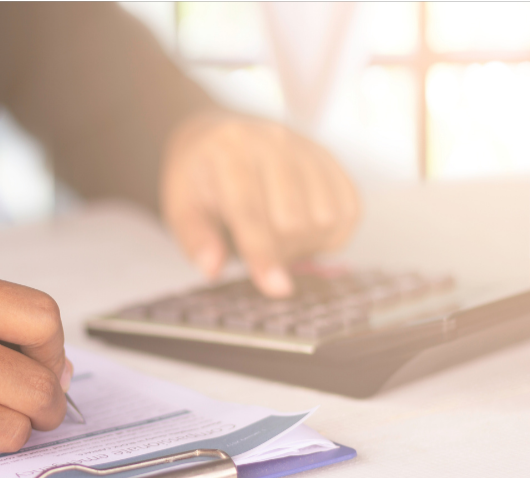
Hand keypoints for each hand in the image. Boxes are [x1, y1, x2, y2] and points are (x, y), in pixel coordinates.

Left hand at [161, 113, 359, 297]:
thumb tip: (212, 269)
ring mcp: (306, 147)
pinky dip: (331, 233)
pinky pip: (349, 209)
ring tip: (277, 237)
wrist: (217, 136)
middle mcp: (273, 141)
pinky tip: (304, 230)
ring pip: (326, 217)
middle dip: (279, 252)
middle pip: (294, 220)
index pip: (251, 210)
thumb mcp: (180, 207)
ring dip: (305, 244)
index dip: (263, 254)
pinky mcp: (330, 159)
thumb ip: (195, 239)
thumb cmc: (199, 178)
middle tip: (258, 250)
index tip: (276, 289)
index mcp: (230, 151)